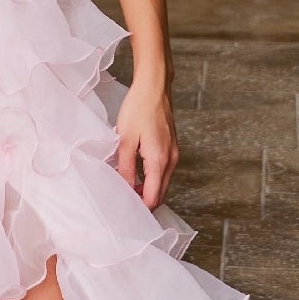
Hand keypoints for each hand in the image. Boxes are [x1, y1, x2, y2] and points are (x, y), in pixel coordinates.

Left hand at [114, 78, 178, 207]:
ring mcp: (174, 154)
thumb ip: (126, 167)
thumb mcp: (125, 140)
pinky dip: (152, 178)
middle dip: (145, 202)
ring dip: (148, 190)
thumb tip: (126, 188)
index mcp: (159, 160)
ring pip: (162, 183)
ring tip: (127, 190)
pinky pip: (163, 171)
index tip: (125, 211)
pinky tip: (137, 175)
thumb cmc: (138, 109)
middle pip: (161, 194)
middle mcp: (171, 160)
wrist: (154, 87)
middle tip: (124, 204)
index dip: (141, 208)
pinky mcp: (172, 147)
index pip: (153, 197)